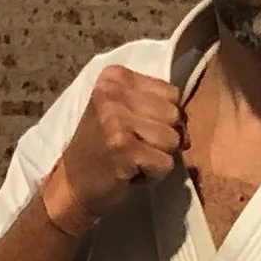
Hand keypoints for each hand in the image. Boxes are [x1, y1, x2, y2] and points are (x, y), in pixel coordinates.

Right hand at [43, 66, 187, 230]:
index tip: (137, 130)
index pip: (172, 93)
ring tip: (132, 159)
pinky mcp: (123, 148)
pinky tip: (130, 172)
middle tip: (134, 147)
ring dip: (158, 157)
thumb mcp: (123, 110)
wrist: (72, 184)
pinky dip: (153, 175)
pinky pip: (166, 164)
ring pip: (173, 140)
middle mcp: (112, 92)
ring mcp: (116, 120)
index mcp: (115, 76)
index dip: (165, 119)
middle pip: (175, 115)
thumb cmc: (103, 148)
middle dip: (163, 138)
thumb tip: (188, 127)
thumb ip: (155, 104)